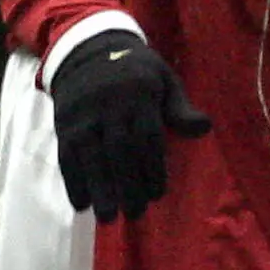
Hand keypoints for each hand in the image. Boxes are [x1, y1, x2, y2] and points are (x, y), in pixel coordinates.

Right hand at [49, 31, 210, 222]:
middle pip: (119, 149)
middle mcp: (109, 104)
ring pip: (91, 155)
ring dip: (99, 188)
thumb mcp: (164, 80)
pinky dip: (73, 181)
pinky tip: (82, 204)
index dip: (153, 166)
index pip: (147, 135)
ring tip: (109, 217)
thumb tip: (205, 128)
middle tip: (136, 212)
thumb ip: (179, 108)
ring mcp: (84, 115)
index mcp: (140, 93)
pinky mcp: (64, 124)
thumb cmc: (137, 72)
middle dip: (128, 183)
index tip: (158, 193)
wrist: (89, 52)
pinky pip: (66, 156)